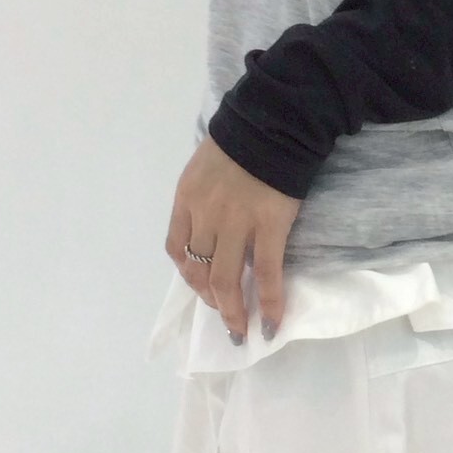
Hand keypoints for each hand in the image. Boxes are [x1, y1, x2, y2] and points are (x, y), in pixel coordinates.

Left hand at [164, 135, 302, 343]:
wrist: (275, 122)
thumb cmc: (243, 140)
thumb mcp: (205, 165)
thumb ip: (202, 195)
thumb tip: (211, 224)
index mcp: (187, 198)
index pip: (177, 247)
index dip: (188, 274)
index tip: (202, 286)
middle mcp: (205, 215)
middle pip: (198, 269)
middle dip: (210, 301)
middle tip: (226, 319)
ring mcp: (236, 222)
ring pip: (225, 278)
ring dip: (232, 311)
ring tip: (242, 330)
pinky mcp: (270, 226)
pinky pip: (267, 272)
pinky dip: (270, 302)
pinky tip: (273, 322)